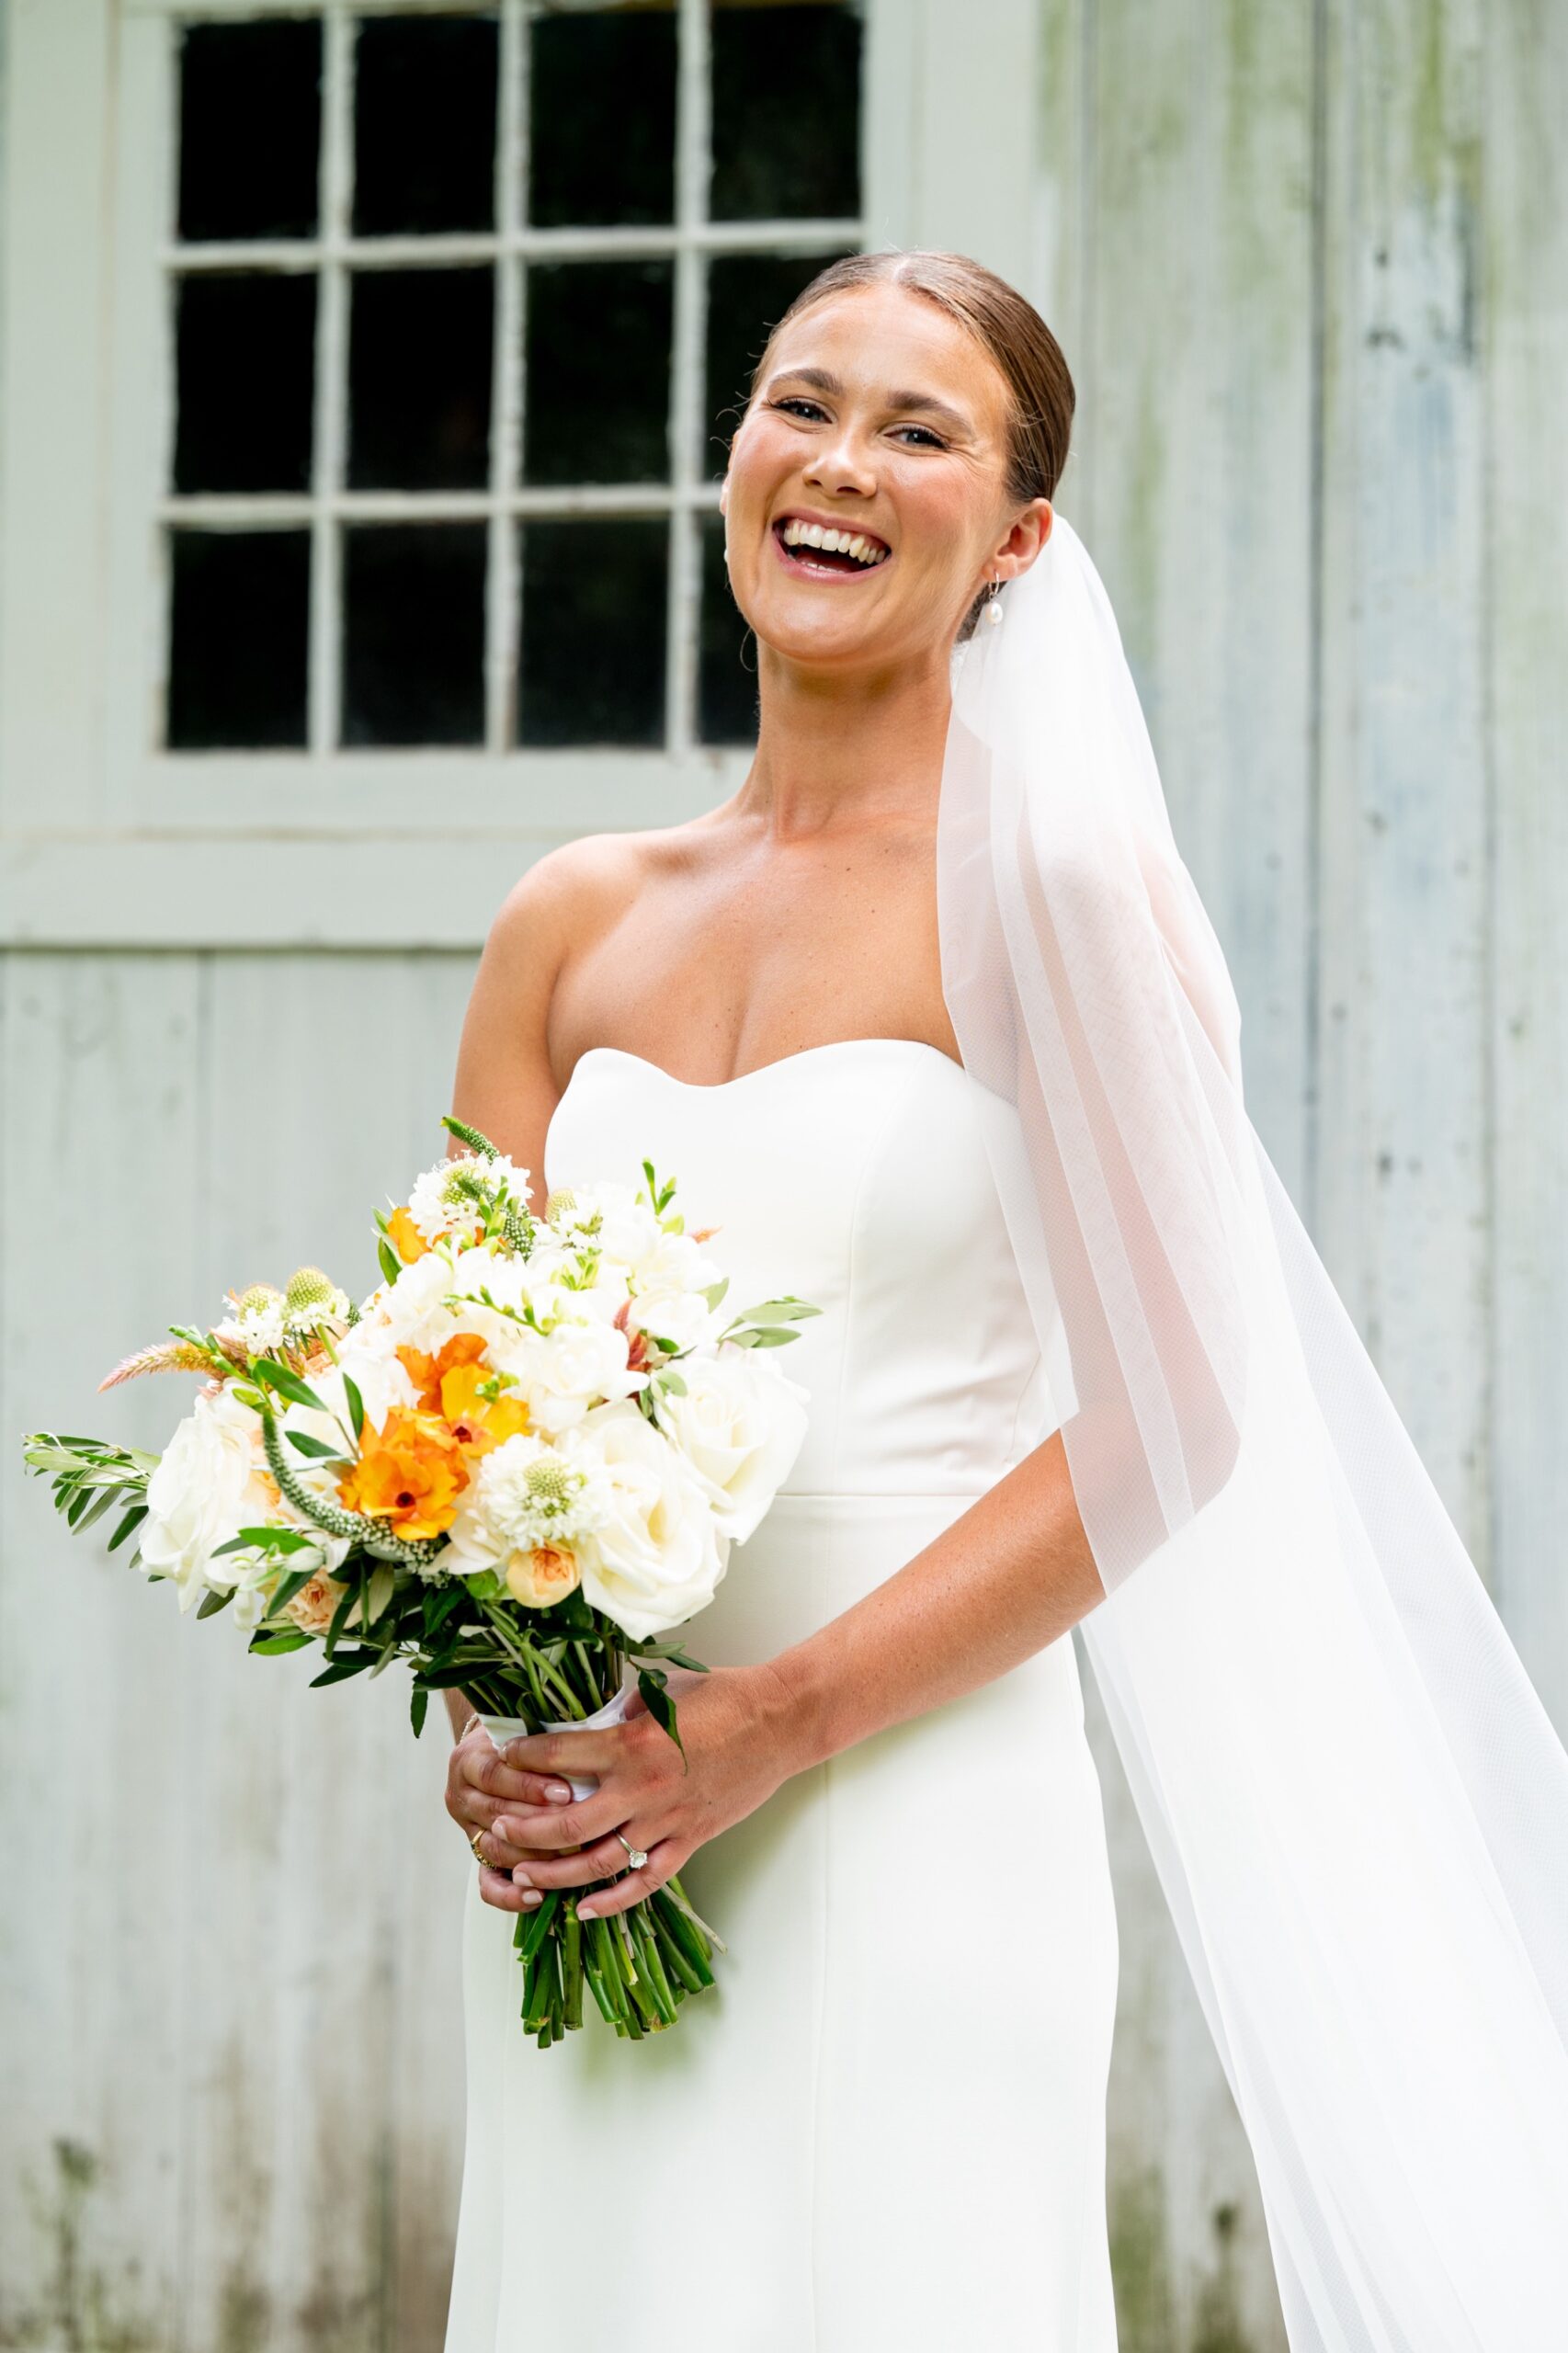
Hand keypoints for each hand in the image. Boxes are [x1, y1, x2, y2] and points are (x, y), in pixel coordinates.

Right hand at [445, 1717, 577, 1915]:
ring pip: (496, 1850)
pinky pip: (487, 1883)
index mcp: (470, 1758)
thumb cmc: (521, 1734)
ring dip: (534, 1856)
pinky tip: (537, 1896)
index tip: (567, 1792)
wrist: (489, 1750)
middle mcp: (462, 1795)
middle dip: (540, 1823)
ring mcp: (468, 1828)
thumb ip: (552, 1729)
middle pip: (498, 1814)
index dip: (530, 1785)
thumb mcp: (527, 1723)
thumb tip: (610, 1711)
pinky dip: (509, 1895)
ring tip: (571, 1859)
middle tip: (580, 1831)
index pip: (496, 1774)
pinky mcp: (477, 1855)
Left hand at [486, 1663, 802, 1921]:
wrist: (778, 1721)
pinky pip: (646, 1881)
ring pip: (599, 1863)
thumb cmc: (721, 1697)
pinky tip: (585, 1911)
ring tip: (523, 1877)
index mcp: (630, 1742)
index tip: (499, 1759)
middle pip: (566, 1823)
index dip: (521, 1760)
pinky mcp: (690, 1840)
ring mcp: (666, 1820)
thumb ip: (618, 1714)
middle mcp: (641, 1788)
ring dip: (556, 1874)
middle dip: (523, 1832)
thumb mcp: (660, 1692)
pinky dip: (613, 1901)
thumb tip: (583, 1723)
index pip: (557, 1756)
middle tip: (496, 1833)